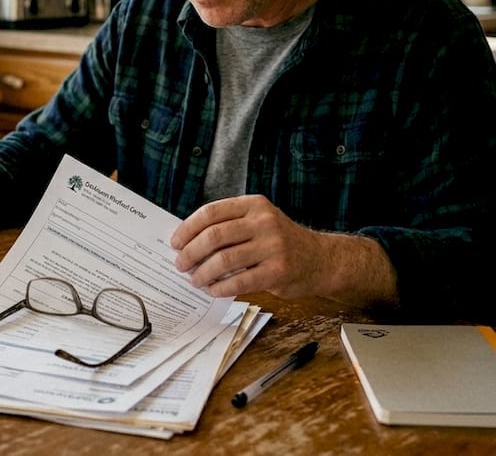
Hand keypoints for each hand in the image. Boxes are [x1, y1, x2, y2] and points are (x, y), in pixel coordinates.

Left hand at [170, 195, 331, 298]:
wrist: (320, 260)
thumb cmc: (280, 242)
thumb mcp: (259, 222)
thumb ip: (230, 226)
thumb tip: (187, 242)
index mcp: (254, 205)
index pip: (211, 212)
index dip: (188, 228)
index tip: (175, 243)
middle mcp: (264, 222)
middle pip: (214, 235)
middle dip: (191, 252)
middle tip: (180, 265)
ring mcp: (273, 246)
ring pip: (224, 260)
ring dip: (203, 273)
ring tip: (195, 280)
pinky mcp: (278, 271)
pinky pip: (240, 281)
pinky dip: (221, 288)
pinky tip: (213, 290)